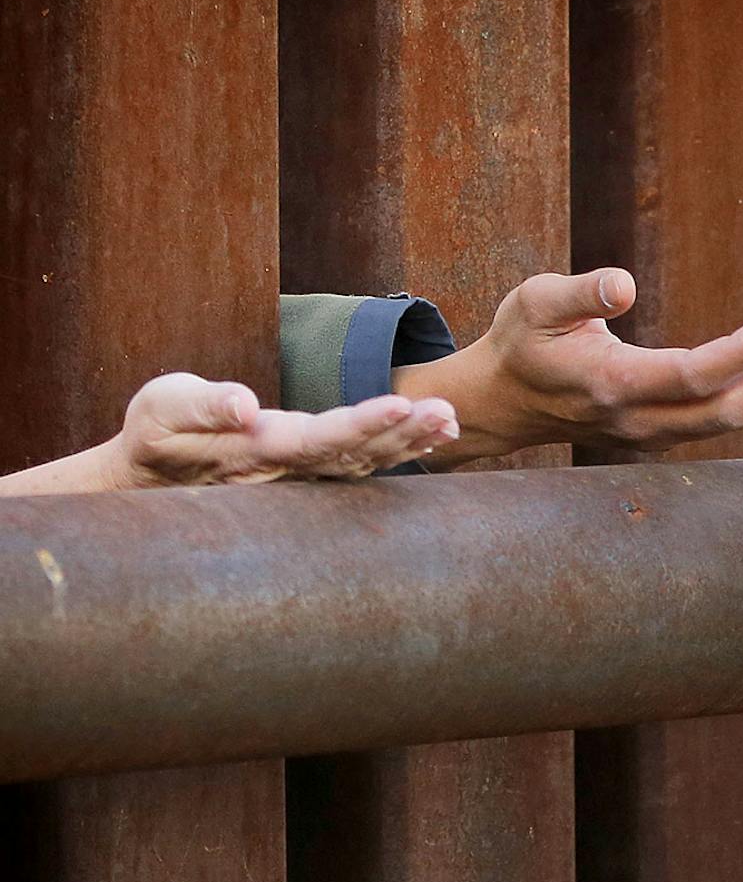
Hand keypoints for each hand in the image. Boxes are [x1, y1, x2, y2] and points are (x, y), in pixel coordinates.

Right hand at [78, 373, 452, 491]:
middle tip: (446, 412)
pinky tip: (434, 435)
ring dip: (411, 441)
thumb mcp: (163, 409)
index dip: (361, 424)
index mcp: (258, 452)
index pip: (319, 439)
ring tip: (450, 419)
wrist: (153, 476)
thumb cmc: (157, 435)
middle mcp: (291, 470)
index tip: (400, 405)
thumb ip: (203, 406)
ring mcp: (305, 477)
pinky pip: (364, 464)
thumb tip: (243, 404)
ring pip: (367, 462)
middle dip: (403, 432)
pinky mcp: (313, 472)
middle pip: (357, 454)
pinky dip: (400, 448)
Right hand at [393, 268, 742, 463]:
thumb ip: (579, 294)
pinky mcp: (664, 436)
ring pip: (731, 420)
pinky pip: (721, 418)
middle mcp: (639, 421)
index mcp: (609, 385)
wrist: (503, 402)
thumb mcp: (532, 302)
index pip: (692, 375)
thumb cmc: (520, 341)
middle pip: (729, 411)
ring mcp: (654, 437)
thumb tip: (623, 284)